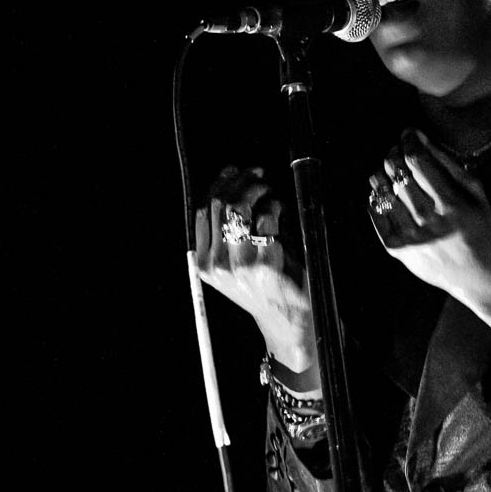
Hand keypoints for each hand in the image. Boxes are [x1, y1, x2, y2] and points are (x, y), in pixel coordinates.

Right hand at [195, 166, 316, 375]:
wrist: (288, 319)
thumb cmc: (265, 286)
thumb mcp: (235, 262)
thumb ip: (228, 230)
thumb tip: (232, 183)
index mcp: (205, 263)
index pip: (203, 210)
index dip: (219, 184)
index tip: (234, 171)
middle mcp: (217, 265)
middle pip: (220, 205)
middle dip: (240, 181)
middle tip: (258, 174)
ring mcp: (240, 266)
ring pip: (241, 208)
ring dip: (257, 189)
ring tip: (268, 189)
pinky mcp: (265, 264)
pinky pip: (268, 219)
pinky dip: (275, 207)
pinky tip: (280, 210)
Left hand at [367, 130, 490, 352]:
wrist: (479, 275)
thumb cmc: (480, 228)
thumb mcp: (476, 192)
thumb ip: (448, 164)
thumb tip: (420, 139)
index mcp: (451, 203)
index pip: (418, 159)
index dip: (409, 139)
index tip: (409, 134)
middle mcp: (427, 220)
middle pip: (396, 170)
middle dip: (395, 152)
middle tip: (400, 151)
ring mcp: (408, 236)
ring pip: (381, 188)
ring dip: (384, 172)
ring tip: (394, 171)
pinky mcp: (395, 248)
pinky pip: (374, 210)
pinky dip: (378, 196)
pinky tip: (389, 194)